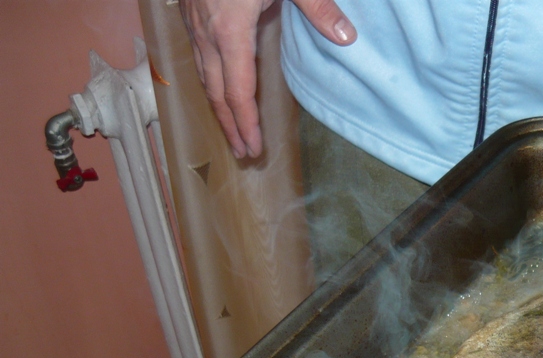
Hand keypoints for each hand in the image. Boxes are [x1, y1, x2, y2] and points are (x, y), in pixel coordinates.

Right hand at [180, 0, 356, 158]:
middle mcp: (206, 32)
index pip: (237, 91)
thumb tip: (348, 38)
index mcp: (229, 30)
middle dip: (230, 125)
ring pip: (203, 74)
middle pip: (216, 92)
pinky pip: (198, 55)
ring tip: (232, 129)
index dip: (245, 123)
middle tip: (244, 153)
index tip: (253, 149)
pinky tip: (217, 85)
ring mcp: (192, 21)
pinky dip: (209, 79)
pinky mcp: (189, 9)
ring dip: (217, 106)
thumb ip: (318, 8)